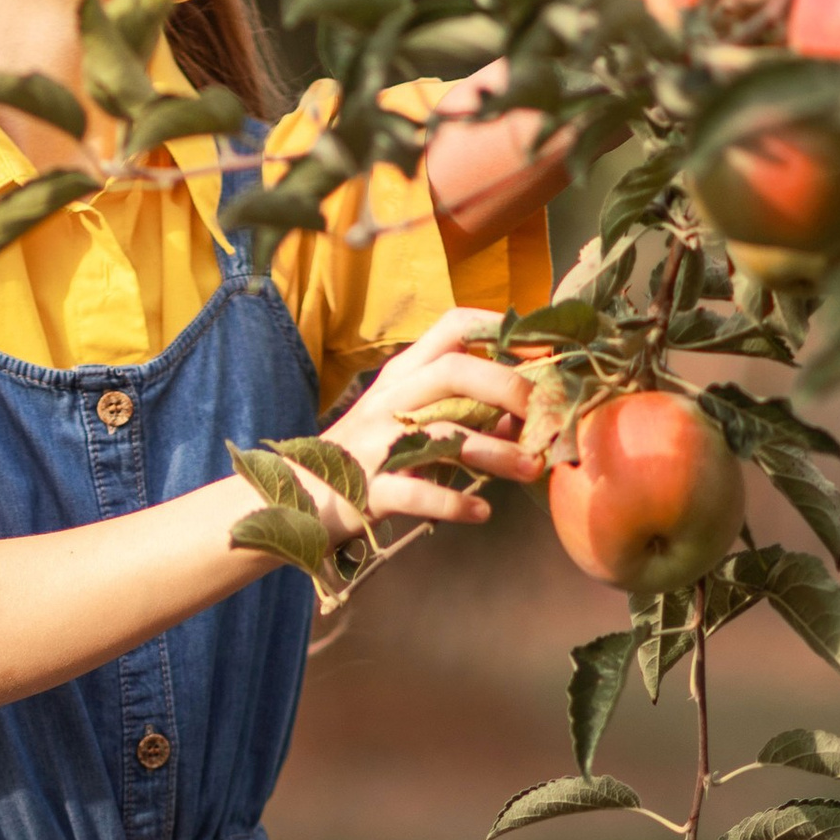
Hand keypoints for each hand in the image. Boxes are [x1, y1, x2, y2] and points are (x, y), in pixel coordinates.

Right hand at [302, 306, 541, 535]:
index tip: (542, 352)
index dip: (501, 332)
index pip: (453, 328)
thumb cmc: (363, 459)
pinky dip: (455, 504)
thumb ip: (460, 414)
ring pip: (446, 434)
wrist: (295, 497)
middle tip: (545, 416)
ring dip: (497, 453)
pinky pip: (419, 494)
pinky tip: (481, 512)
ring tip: (531, 469)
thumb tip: (522, 417)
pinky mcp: (368, 489)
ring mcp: (376, 444)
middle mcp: (389, 400)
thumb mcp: (406, 423)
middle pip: (455, 371)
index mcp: (402, 376)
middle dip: (509, 387)